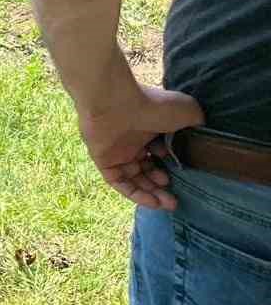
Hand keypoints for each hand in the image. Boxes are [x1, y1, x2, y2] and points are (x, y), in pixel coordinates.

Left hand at [78, 83, 203, 209]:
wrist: (115, 101)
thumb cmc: (152, 104)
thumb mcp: (186, 111)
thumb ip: (196, 123)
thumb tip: (202, 133)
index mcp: (149, 128)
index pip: (161, 154)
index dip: (173, 167)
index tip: (186, 175)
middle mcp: (131, 141)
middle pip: (148, 169)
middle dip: (163, 186)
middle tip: (177, 198)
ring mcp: (116, 151)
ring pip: (135, 178)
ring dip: (152, 193)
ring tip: (170, 203)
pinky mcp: (103, 160)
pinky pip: (119, 182)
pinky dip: (135, 194)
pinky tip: (153, 203)